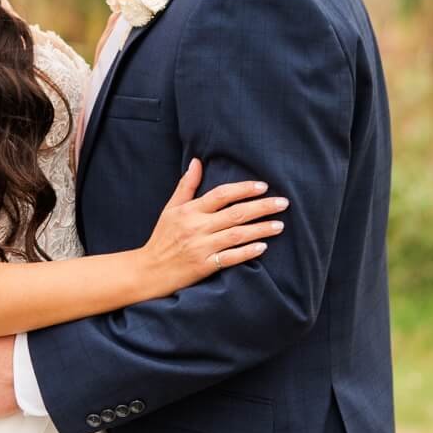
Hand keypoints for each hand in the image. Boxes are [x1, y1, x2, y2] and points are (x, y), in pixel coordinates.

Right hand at [140, 157, 287, 296]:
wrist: (149, 270)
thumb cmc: (162, 238)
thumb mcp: (170, 209)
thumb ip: (186, 186)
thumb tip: (197, 161)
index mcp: (189, 211)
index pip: (221, 195)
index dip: (243, 189)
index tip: (263, 186)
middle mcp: (196, 227)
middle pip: (235, 213)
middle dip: (262, 207)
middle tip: (283, 203)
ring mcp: (201, 247)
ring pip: (236, 235)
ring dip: (260, 229)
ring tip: (280, 225)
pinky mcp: (204, 266)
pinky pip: (230, 258)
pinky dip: (247, 252)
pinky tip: (263, 247)